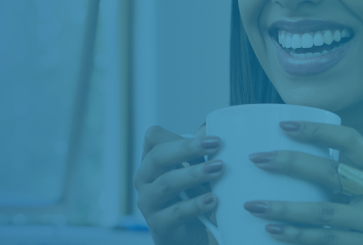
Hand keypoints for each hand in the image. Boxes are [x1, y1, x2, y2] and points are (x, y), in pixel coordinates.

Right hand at [134, 125, 224, 244]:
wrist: (184, 237)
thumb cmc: (188, 199)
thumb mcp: (195, 173)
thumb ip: (199, 153)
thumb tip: (207, 127)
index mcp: (151, 162)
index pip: (154, 138)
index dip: (180, 135)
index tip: (212, 138)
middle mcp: (144, 179)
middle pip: (158, 156)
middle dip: (188, 149)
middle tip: (216, 146)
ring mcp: (148, 202)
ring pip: (167, 183)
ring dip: (194, 174)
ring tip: (218, 169)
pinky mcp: (158, 224)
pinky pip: (176, 212)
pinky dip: (196, 205)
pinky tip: (212, 200)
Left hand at [243, 121, 362, 244]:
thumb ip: (354, 174)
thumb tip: (302, 158)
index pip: (351, 140)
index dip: (318, 131)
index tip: (285, 126)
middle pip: (331, 173)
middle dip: (291, 164)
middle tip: (258, 159)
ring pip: (324, 212)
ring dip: (286, 209)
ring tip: (255, 206)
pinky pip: (327, 240)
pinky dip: (299, 236)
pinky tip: (276, 231)